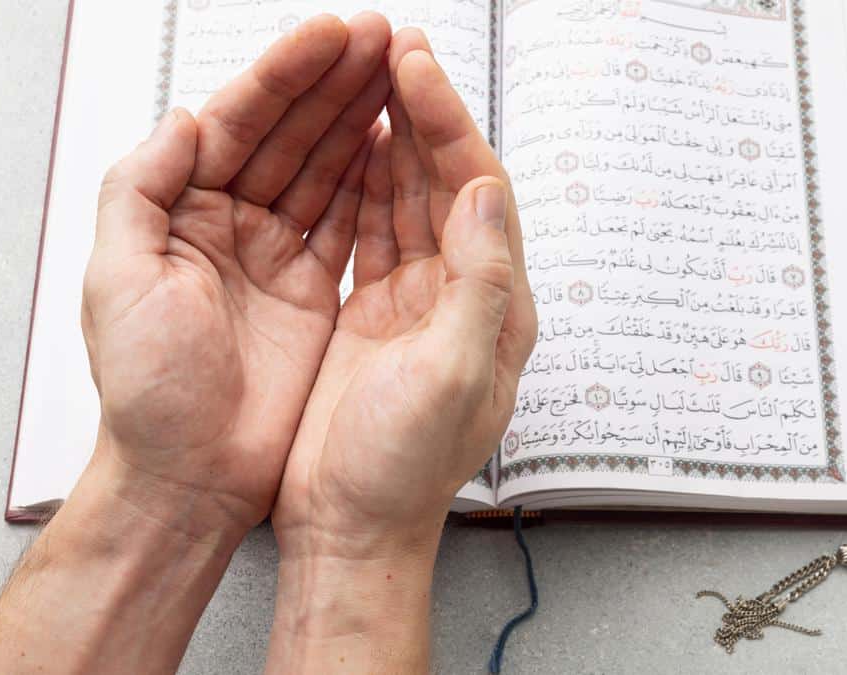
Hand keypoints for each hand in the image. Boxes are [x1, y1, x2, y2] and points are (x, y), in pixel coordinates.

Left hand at [80, 13, 390, 534]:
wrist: (192, 477)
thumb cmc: (150, 392)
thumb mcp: (119, 281)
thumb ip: (140, 189)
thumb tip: (186, 118)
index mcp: (179, 212)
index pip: (239, 122)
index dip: (286, 74)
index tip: (334, 36)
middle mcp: (230, 224)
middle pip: (289, 134)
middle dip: (335, 82)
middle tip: (383, 39)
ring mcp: (276, 256)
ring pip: (325, 168)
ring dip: (360, 118)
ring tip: (399, 71)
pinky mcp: (316, 291)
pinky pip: (347, 220)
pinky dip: (372, 180)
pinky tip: (394, 143)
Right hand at [265, 31, 536, 670]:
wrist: (351, 526)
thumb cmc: (403, 469)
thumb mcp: (454, 375)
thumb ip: (480, 281)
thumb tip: (489, 192)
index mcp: (496, 306)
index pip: (479, 191)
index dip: (449, 125)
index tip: (416, 68)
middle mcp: (464, 296)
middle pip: (447, 183)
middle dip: (425, 115)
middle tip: (395, 49)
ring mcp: (419, 301)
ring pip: (409, 199)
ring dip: (394, 138)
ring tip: (373, 78)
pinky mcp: (375, 313)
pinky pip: (373, 230)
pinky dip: (362, 184)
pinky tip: (350, 147)